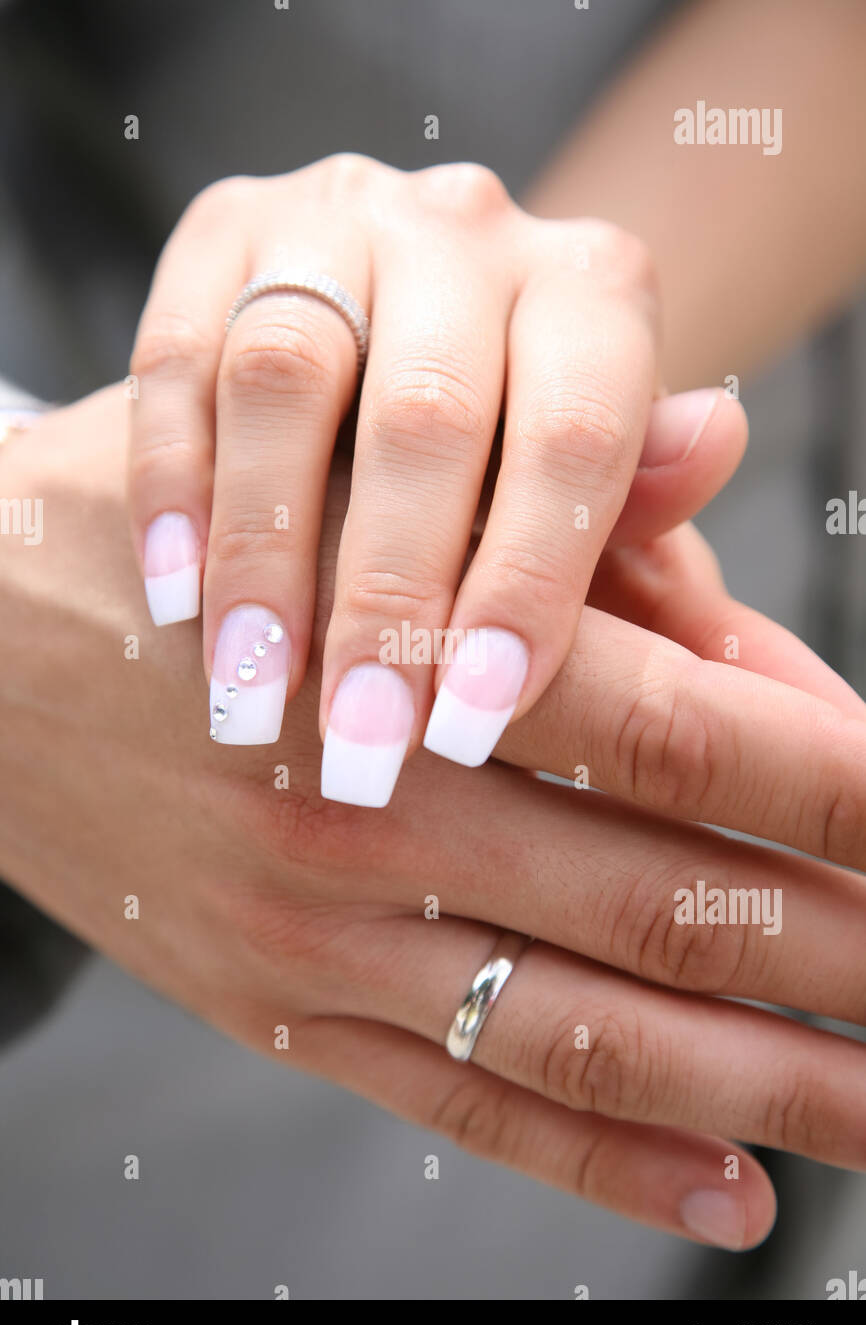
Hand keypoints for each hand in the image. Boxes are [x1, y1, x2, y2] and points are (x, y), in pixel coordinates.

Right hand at [6, 385, 865, 1251]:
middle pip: (669, 905)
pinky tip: (726, 1193)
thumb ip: (552, 500)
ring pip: (588, 1035)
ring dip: (770, 1092)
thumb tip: (727, 459)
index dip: (845, 788)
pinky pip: (463, 1109)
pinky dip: (606, 1165)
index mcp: (411, 651)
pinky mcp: (276, 1009)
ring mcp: (322, 937)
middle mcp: (373, 813)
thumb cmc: (181, 537)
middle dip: (848, 957)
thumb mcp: (344, 472)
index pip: (687, 736)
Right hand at [127, 155, 745, 805]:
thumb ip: (645, 530)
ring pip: (287, 377)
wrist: (391, 322)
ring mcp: (339, 218)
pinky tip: (173, 594)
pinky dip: (175, 482)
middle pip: (425, 414)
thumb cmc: (504, 451)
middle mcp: (469, 232)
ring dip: (264, 550)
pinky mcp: (224, 230)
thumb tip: (737, 514)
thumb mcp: (582, 499)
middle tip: (361, 744)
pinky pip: (180, 354)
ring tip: (250, 691)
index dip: (529, 582)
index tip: (478, 717)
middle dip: (388, 595)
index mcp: (589, 292)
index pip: (575, 436)